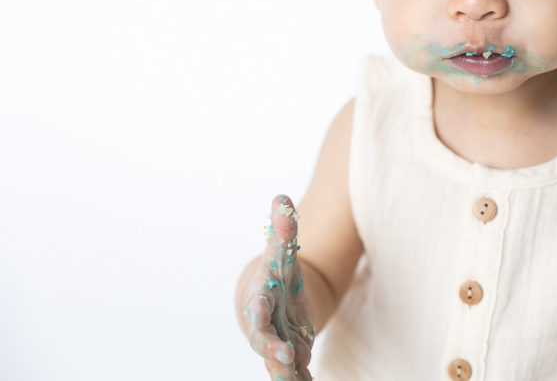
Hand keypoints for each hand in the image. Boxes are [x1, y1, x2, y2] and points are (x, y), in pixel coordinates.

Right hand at [240, 195, 314, 379]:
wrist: (272, 303)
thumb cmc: (277, 276)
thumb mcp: (284, 254)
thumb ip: (284, 231)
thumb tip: (282, 197)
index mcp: (262, 300)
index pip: (257, 305)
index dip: (256, 310)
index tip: (258, 314)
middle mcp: (266, 327)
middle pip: (265, 340)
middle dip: (273, 349)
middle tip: (285, 357)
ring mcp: (279, 344)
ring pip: (279, 364)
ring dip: (286, 374)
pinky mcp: (294, 358)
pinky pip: (297, 375)